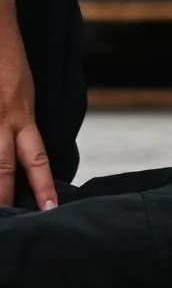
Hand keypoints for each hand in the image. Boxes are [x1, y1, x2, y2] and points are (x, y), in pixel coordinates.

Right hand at [0, 28, 56, 210]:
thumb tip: (26, 157)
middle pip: (2, 167)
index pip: (35, 157)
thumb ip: (21, 125)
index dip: (43, 185)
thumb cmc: (7, 63)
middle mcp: (3, 118)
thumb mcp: (22, 94)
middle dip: (4, 198)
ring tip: (2, 211)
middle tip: (11, 224)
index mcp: (21, 115)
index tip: (49, 210)